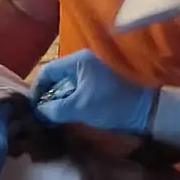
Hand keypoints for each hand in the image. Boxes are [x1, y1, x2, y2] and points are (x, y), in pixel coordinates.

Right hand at [30, 50, 156, 133]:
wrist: (146, 111)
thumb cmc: (112, 105)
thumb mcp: (79, 108)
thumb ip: (54, 109)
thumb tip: (39, 112)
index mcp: (79, 61)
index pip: (47, 71)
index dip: (37, 90)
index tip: (33, 109)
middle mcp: (85, 62)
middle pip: (56, 78)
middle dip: (48, 97)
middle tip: (42, 116)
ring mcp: (94, 72)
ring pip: (67, 86)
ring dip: (59, 102)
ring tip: (53, 118)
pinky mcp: (100, 84)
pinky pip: (78, 90)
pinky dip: (71, 102)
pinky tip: (67, 116)